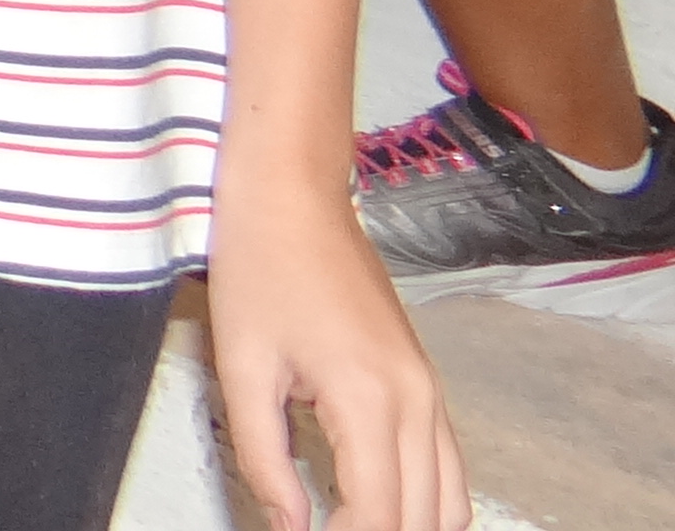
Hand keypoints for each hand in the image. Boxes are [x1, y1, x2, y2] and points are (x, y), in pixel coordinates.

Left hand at [199, 179, 467, 530]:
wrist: (293, 195)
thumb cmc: (260, 268)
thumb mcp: (241, 365)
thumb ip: (265, 456)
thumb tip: (289, 526)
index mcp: (370, 399)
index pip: (378, 515)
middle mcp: (418, 402)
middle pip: (422, 518)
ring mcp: (431, 392)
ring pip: (450, 503)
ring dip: (408, 526)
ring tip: (349, 523)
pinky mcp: (427, 383)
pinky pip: (449, 467)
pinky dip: (424, 501)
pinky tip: (378, 504)